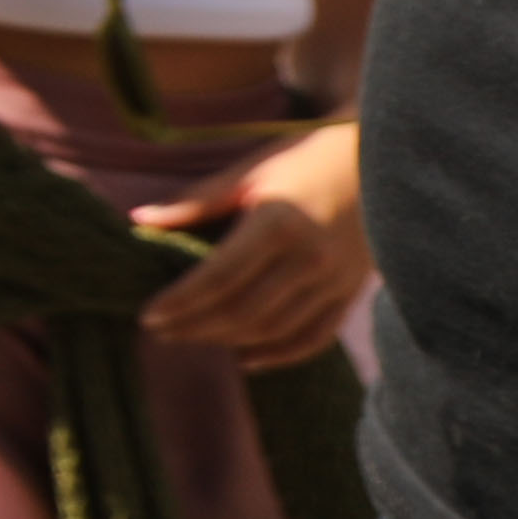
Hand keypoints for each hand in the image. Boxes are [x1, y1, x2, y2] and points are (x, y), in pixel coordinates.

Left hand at [139, 127, 371, 369]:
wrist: (378, 165)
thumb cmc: (304, 159)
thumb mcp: (250, 172)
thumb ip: (197, 201)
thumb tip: (139, 219)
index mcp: (279, 222)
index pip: (219, 278)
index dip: (180, 303)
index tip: (148, 316)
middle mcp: (310, 257)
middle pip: (243, 311)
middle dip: (195, 327)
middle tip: (160, 332)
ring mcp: (335, 279)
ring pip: (274, 329)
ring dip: (228, 340)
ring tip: (190, 338)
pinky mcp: (351, 291)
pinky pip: (314, 337)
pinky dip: (279, 354)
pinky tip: (246, 358)